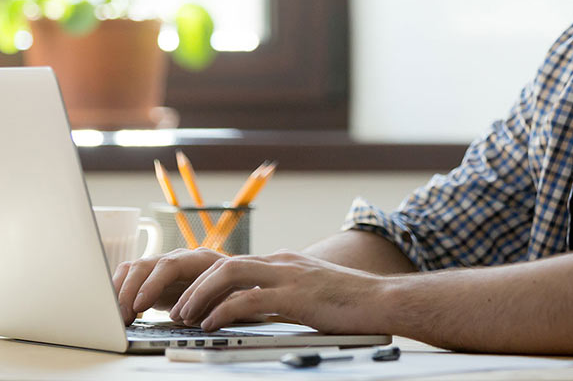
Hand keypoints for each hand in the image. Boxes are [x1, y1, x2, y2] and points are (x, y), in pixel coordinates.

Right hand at [113, 248, 226, 324]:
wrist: (235, 282)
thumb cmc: (234, 291)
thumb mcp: (231, 297)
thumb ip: (214, 304)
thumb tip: (190, 316)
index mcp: (200, 260)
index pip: (170, 265)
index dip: (152, 284)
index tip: (140, 305)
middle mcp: (180, 258)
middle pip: (146, 265)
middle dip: (130, 291)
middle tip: (123, 317)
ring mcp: (165, 265)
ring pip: (135, 269)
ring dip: (121, 292)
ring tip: (118, 317)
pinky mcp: (155, 276)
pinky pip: (130, 276)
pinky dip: (119, 291)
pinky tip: (116, 309)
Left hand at [168, 250, 386, 333]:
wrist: (382, 300)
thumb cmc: (350, 303)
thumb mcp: (311, 294)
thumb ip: (286, 296)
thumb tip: (260, 313)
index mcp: (285, 262)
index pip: (235, 265)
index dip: (207, 281)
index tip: (189, 301)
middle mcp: (282, 262)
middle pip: (225, 263)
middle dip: (195, 286)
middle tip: (177, 309)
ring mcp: (289, 275)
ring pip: (231, 273)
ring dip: (202, 295)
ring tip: (186, 316)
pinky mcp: (295, 295)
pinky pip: (249, 298)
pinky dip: (224, 310)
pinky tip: (211, 324)